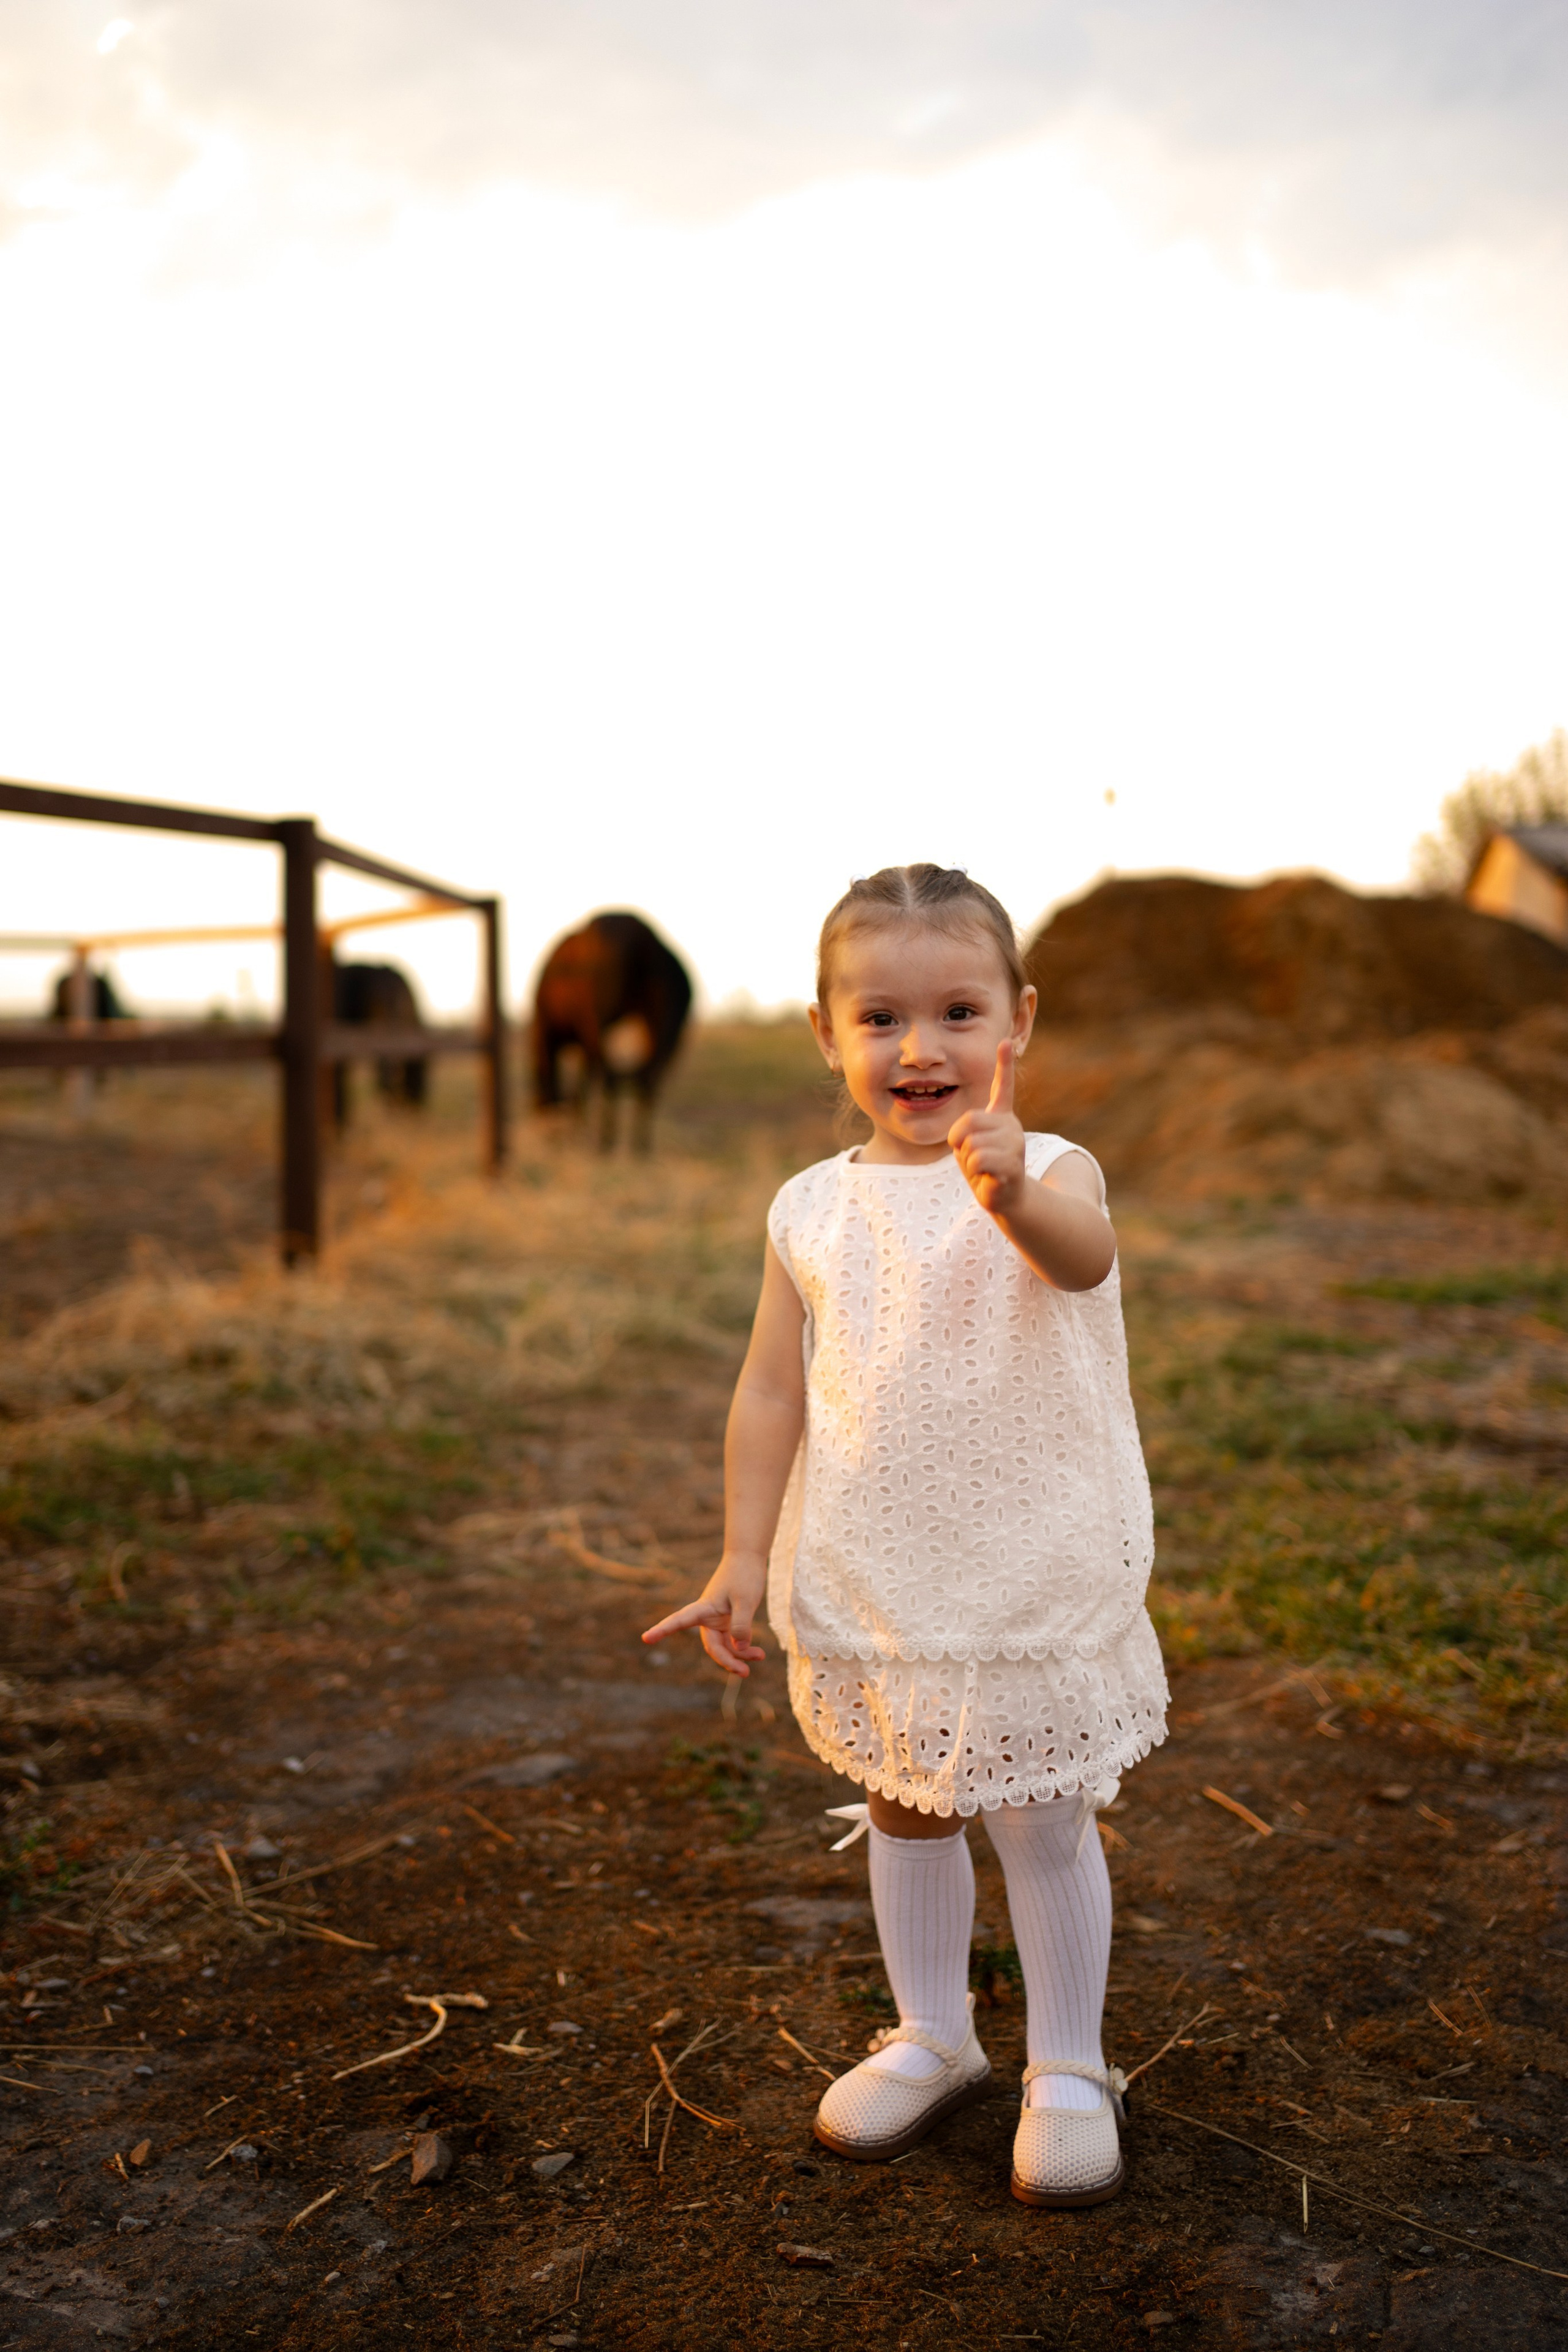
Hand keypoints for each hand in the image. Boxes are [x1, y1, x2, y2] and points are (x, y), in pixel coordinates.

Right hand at [642, 1556, 767, 1678]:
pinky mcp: (729, 1620)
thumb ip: (741, 1624)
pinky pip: (733, 1640)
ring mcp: (718, 1620)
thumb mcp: (746, 1599)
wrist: (749, 1557)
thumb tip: (739, 1648)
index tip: (645, 1638)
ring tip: (761, 1656)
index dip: (662, 1630)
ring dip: (739, 1655)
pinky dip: (744, 1648)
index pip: (679, 1621)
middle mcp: (708, 1617)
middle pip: (712, 1646)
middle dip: (726, 1660)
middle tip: (744, 1672)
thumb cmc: (744, 1574)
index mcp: (704, 1608)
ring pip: (724, 1646)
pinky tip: (757, 1654)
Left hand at [948, 1039, 1025, 1216]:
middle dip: (960, 1142)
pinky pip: (979, 1159)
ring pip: (972, 1143)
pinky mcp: (1013, 1163)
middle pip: (968, 1121)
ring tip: (983, 1167)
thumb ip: (967, 1130)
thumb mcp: (968, 1143)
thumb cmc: (983, 1167)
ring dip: (968, 1160)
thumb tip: (966, 1135)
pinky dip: (976, 1172)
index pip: (1003, 1086)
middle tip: (973, 1155)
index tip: (1005, 1041)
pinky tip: (989, 1176)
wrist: (1005, 1197)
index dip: (1004, 1064)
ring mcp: (1014, 1143)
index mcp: (1001, 1116)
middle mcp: (1011, 1125)